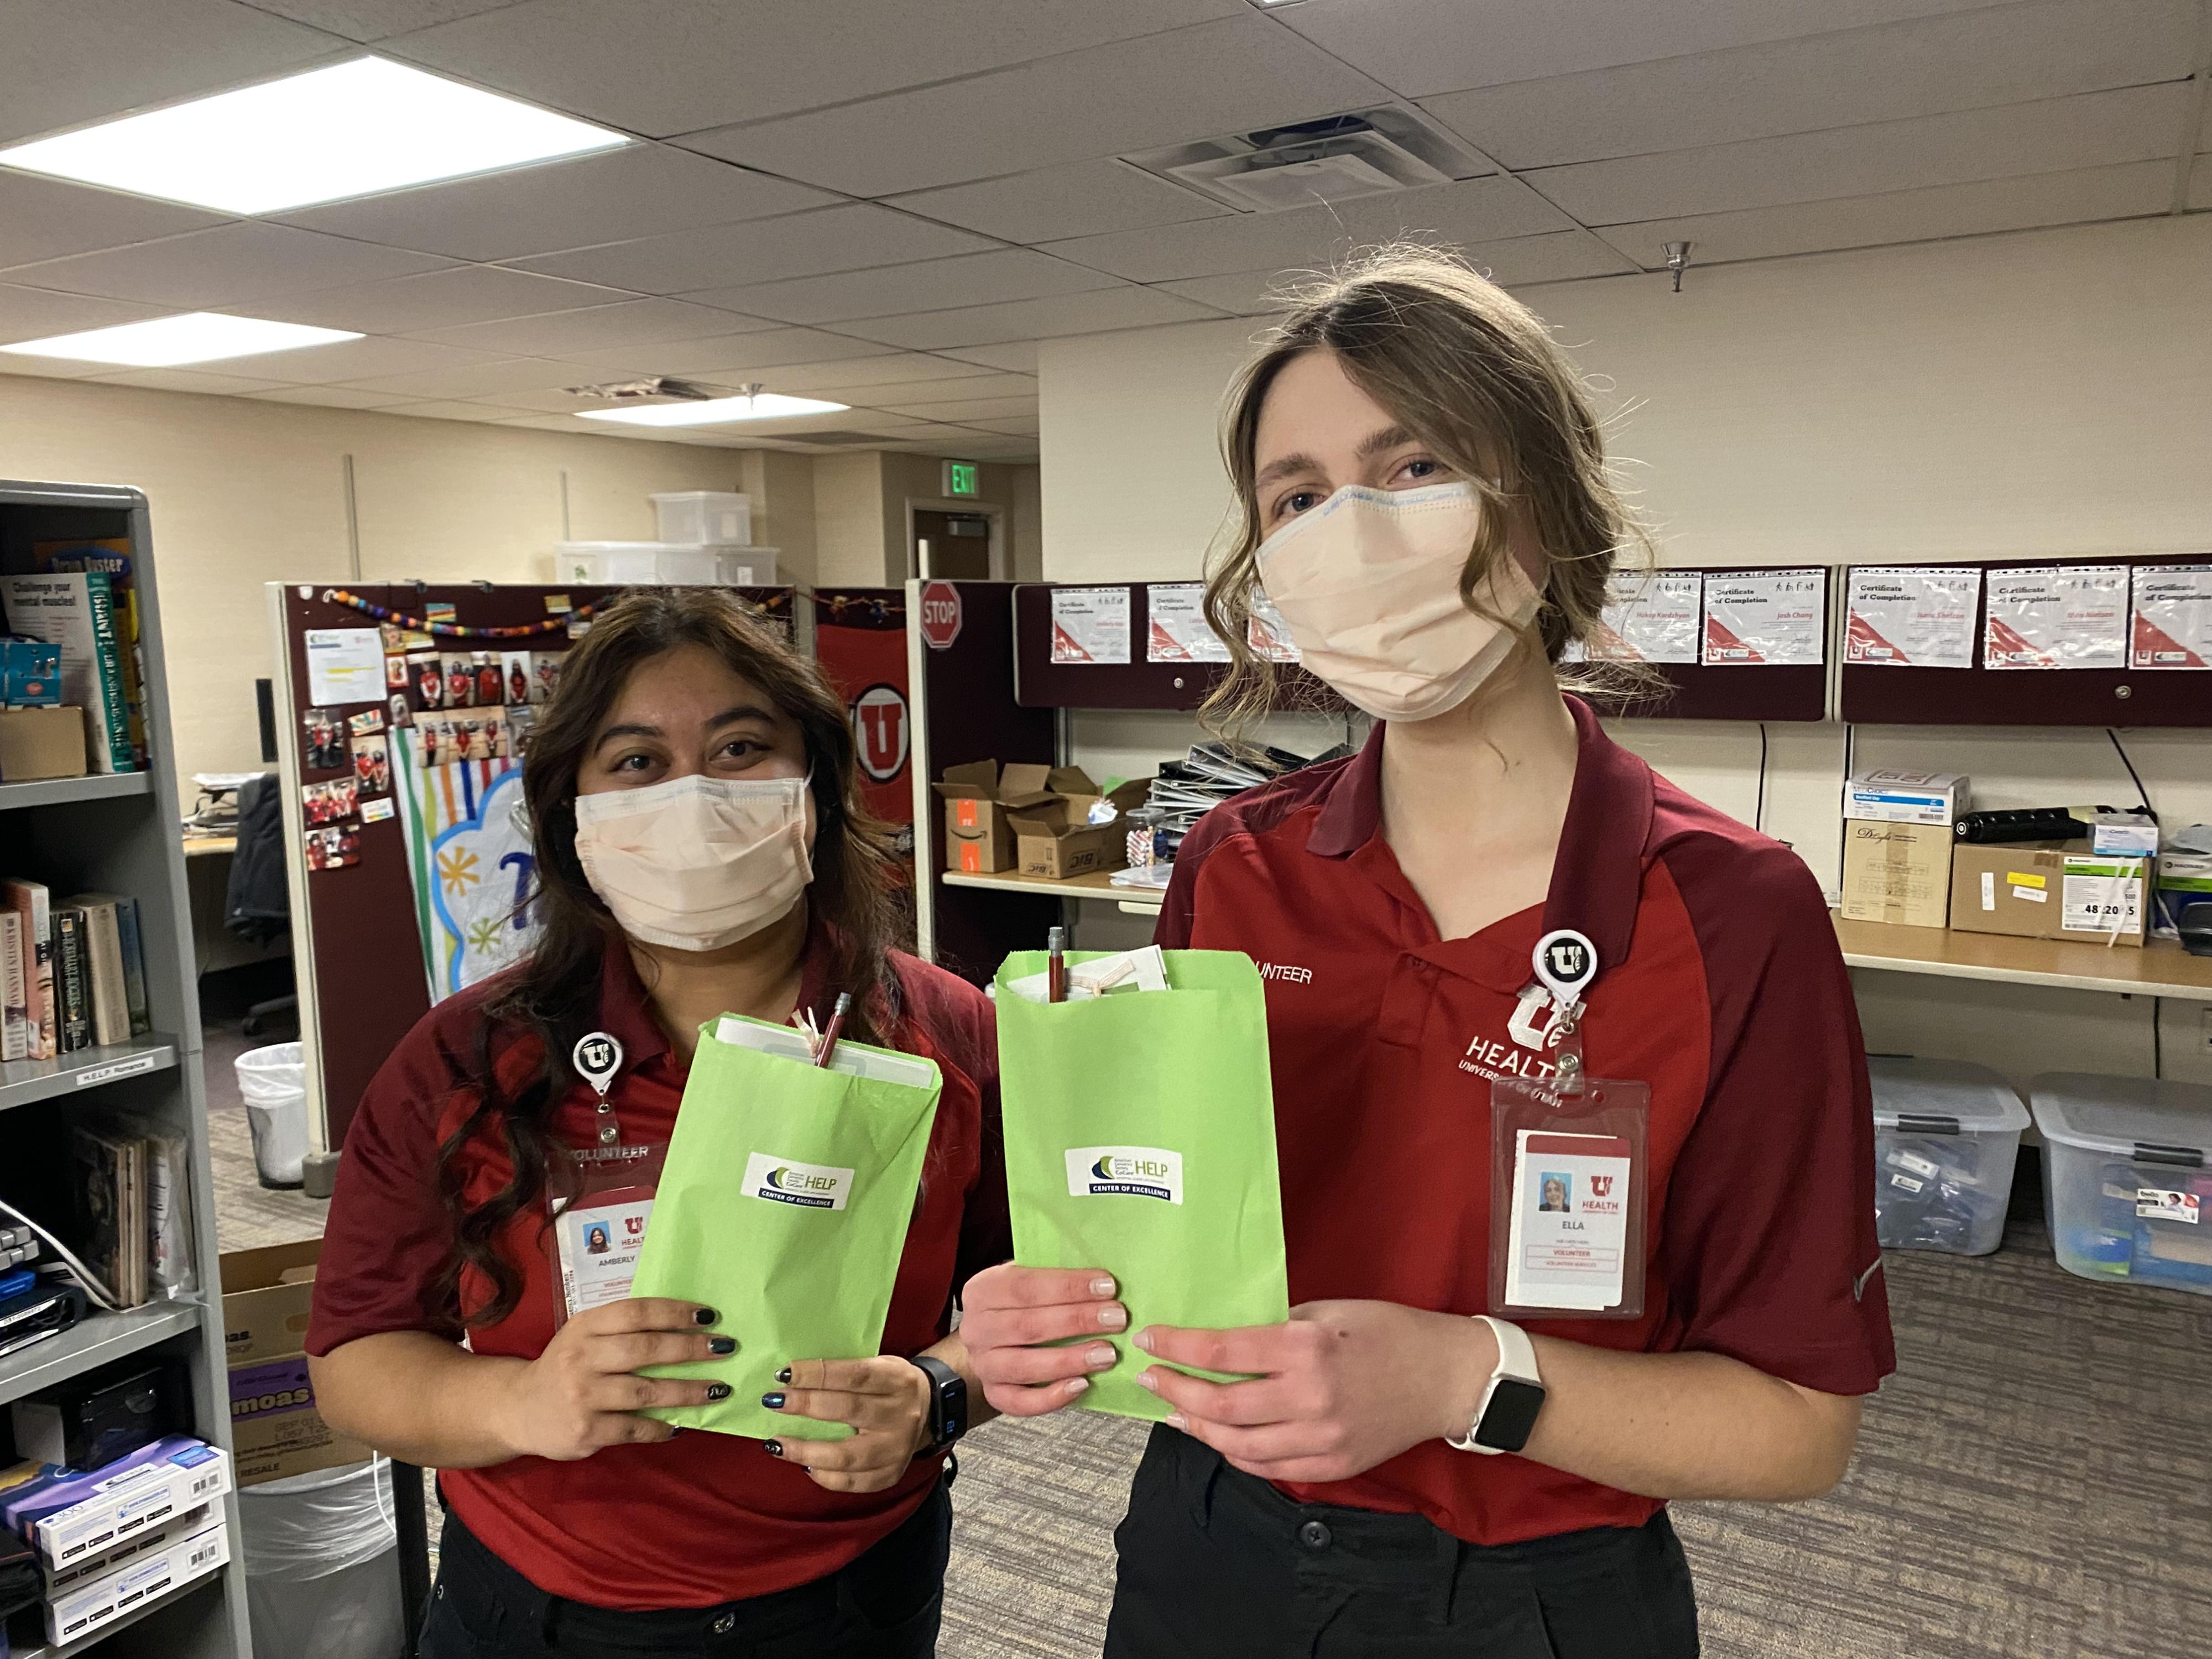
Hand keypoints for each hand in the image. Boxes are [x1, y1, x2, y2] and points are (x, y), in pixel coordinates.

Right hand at [498, 1298, 731, 1461]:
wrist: (519, 1409)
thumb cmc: (567, 1366)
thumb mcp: (584, 1336)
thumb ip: (622, 1328)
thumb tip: (687, 1323)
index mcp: (584, 1327)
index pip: (637, 1313)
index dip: (676, 1312)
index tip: (710, 1316)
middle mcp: (581, 1358)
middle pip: (646, 1350)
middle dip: (691, 1349)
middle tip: (725, 1348)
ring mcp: (582, 1397)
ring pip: (646, 1393)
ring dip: (687, 1391)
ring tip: (718, 1389)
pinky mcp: (585, 1431)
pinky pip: (634, 1429)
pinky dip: (661, 1428)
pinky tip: (680, 1425)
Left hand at [761, 1358, 933, 1492]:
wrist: (930, 1409)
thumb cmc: (891, 1383)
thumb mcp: (879, 1364)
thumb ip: (845, 1371)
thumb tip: (793, 1378)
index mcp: (898, 1379)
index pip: (854, 1375)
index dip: (817, 1373)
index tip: (784, 1374)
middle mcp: (901, 1415)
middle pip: (848, 1411)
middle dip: (805, 1406)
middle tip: (773, 1402)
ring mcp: (898, 1449)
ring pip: (847, 1456)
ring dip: (805, 1450)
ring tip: (777, 1444)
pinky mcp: (892, 1474)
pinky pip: (852, 1482)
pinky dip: (825, 1476)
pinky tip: (805, 1465)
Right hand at [958, 1264, 1126, 1416]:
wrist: (990, 1334)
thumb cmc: (1020, 1301)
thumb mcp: (1028, 1276)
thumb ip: (1055, 1276)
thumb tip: (1102, 1281)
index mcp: (983, 1290)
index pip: (1026, 1286)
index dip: (1068, 1287)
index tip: (1107, 1287)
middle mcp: (976, 1328)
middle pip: (1028, 1326)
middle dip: (1077, 1321)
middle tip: (1116, 1319)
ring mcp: (983, 1364)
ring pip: (1024, 1366)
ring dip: (1070, 1360)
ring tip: (1107, 1354)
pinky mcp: (993, 1393)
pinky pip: (1019, 1402)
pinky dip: (1051, 1397)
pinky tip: (1081, 1385)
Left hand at [1136, 1300, 1495, 1483]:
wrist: (1445, 1377)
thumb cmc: (1387, 1333)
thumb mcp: (1328, 1310)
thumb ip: (1276, 1327)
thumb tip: (1223, 1337)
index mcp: (1306, 1348)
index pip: (1222, 1352)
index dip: (1177, 1346)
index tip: (1150, 1340)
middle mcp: (1310, 1397)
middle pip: (1221, 1406)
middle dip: (1175, 1392)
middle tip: (1151, 1378)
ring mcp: (1322, 1439)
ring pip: (1238, 1445)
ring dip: (1198, 1429)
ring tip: (1175, 1412)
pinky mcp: (1332, 1465)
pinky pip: (1269, 1467)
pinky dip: (1236, 1454)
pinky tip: (1218, 1438)